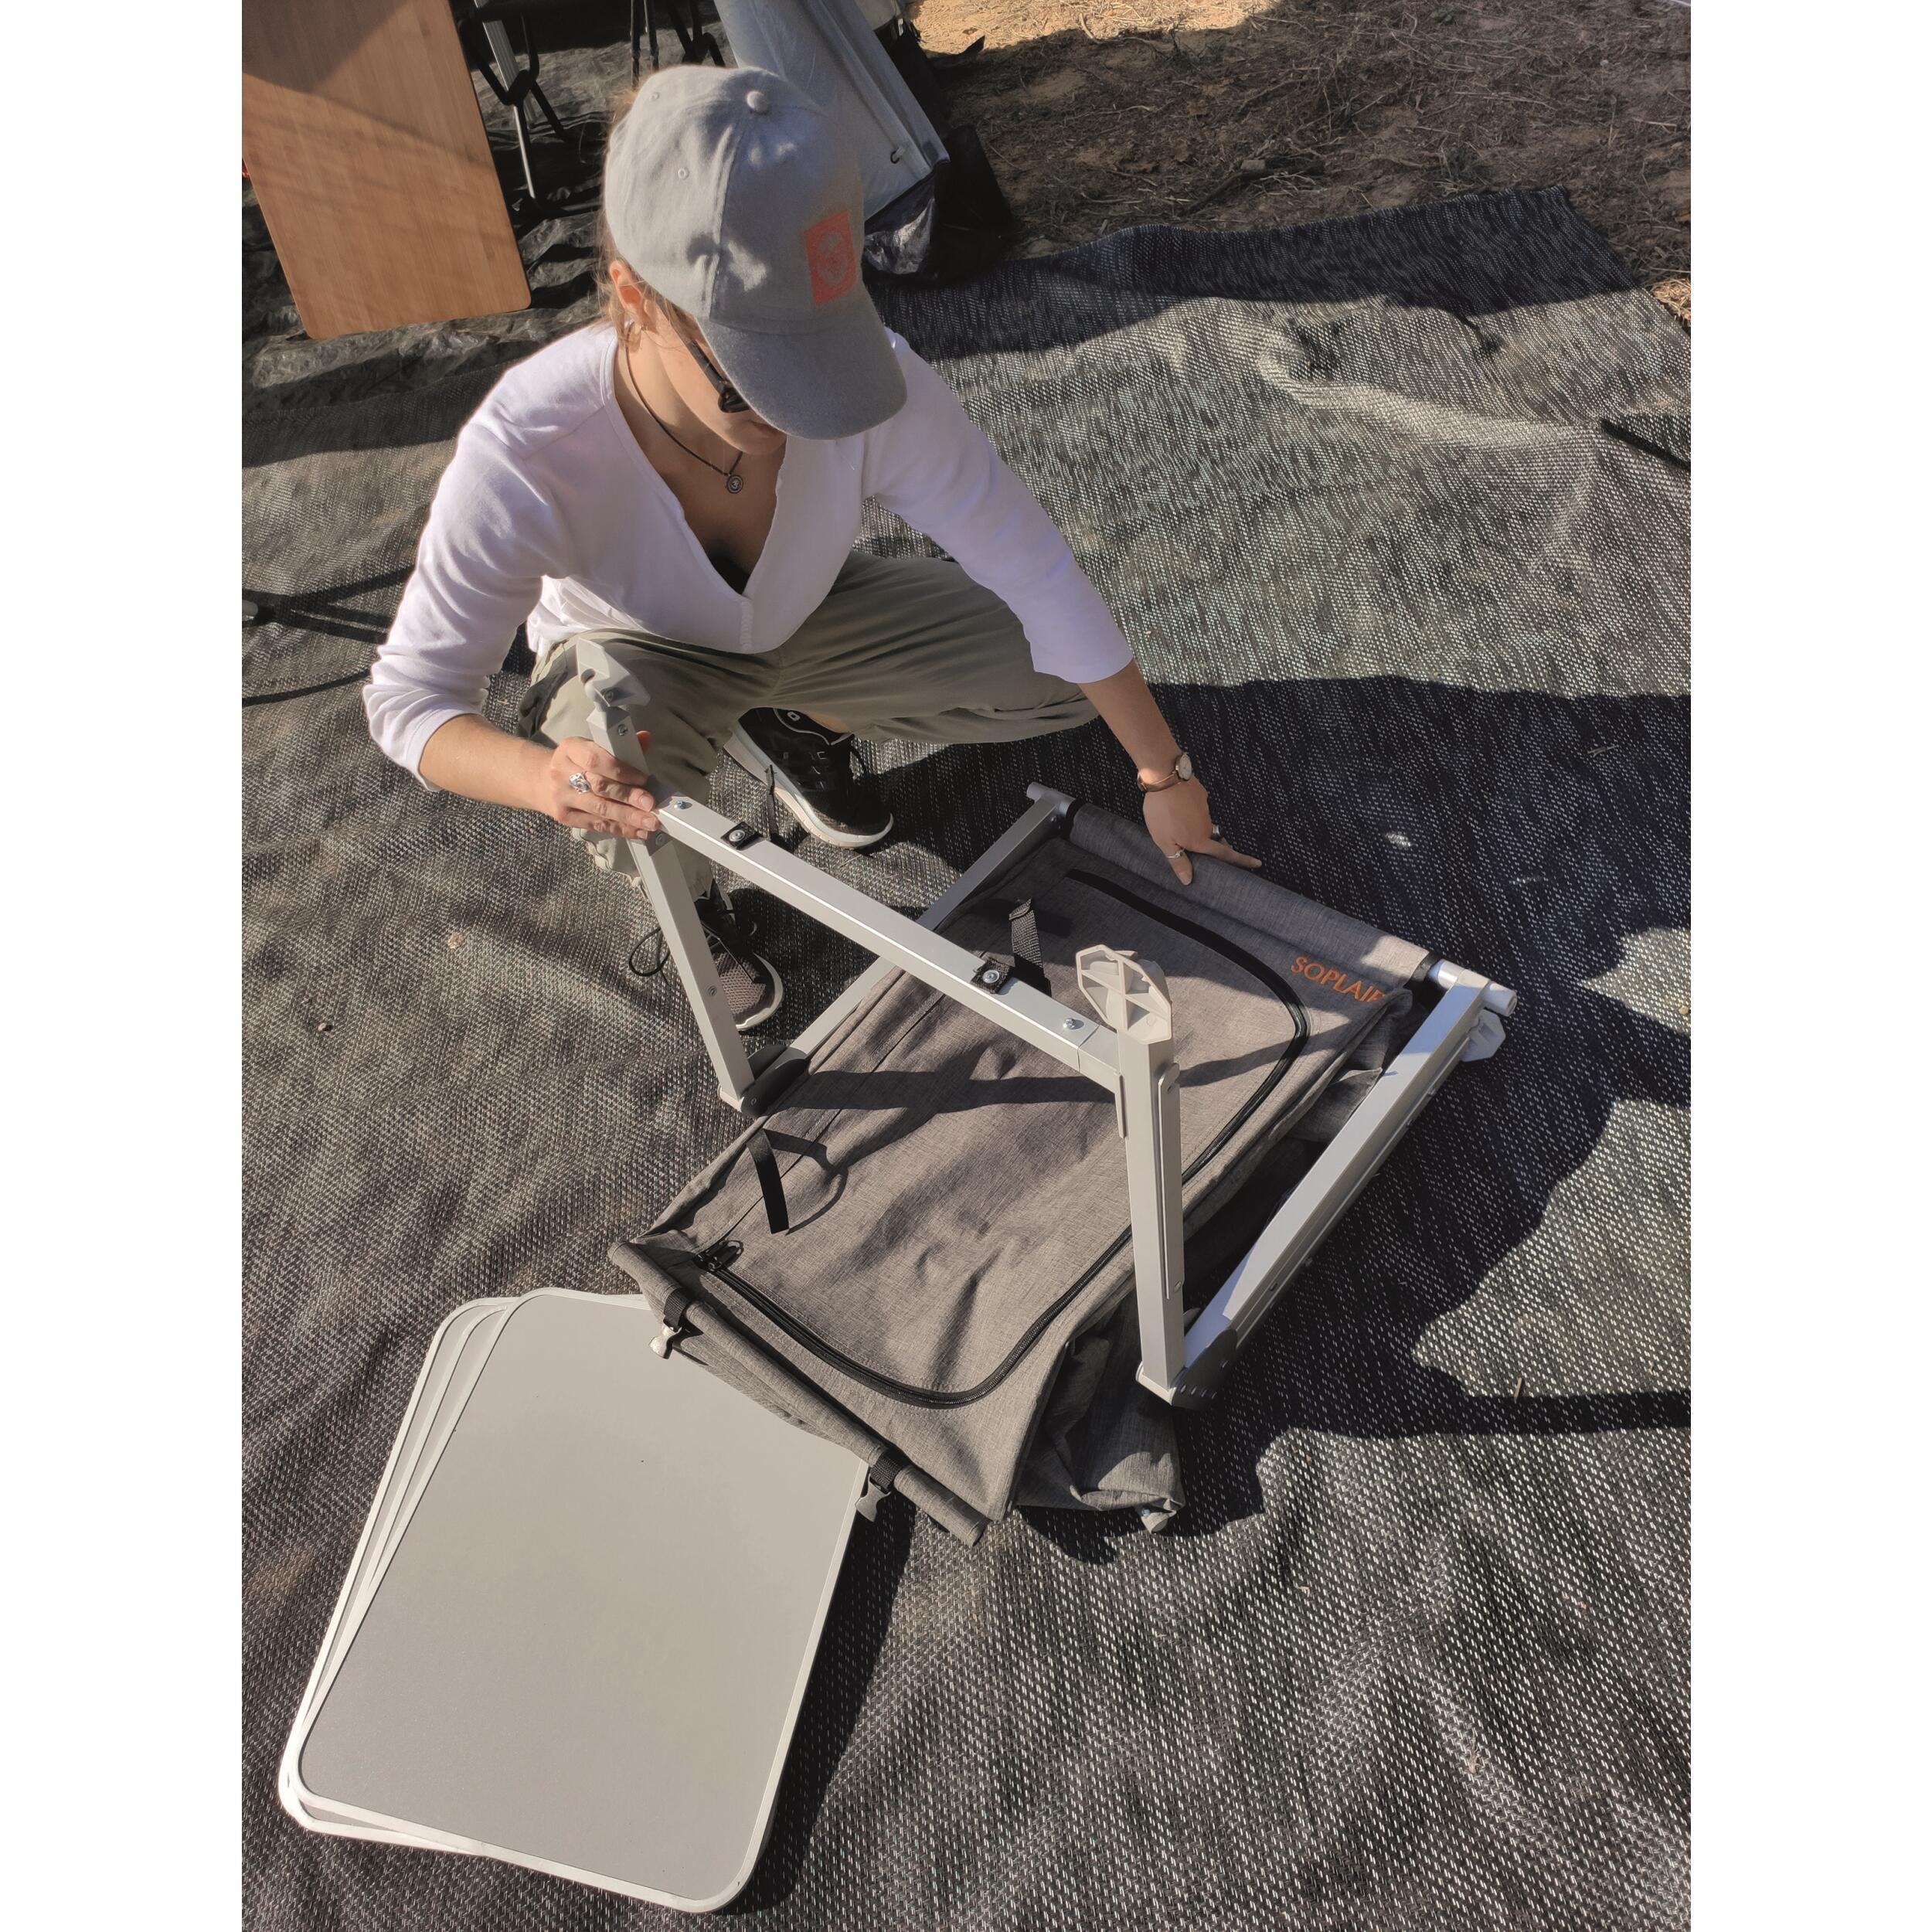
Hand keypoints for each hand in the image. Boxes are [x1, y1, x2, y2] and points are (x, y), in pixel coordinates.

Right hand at [539, 733, 659, 839]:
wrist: (540, 781)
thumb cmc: (575, 762)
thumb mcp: (591, 747)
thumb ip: (619, 746)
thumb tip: (646, 738)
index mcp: (570, 749)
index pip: (595, 760)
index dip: (621, 771)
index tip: (643, 778)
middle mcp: (562, 772)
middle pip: (599, 786)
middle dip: (628, 796)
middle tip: (651, 804)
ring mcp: (562, 797)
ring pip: (599, 809)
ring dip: (628, 817)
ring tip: (650, 822)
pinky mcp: (564, 817)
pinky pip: (596, 825)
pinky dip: (620, 829)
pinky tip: (638, 831)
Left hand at [1142, 782, 1261, 886]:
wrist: (1166, 778)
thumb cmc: (1162, 812)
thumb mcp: (1164, 842)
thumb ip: (1178, 861)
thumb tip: (1188, 880)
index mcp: (1199, 840)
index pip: (1224, 854)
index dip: (1241, 861)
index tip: (1257, 863)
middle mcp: (1207, 825)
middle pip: (1215, 840)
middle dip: (1213, 845)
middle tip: (1205, 849)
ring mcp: (1205, 809)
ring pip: (1205, 824)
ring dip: (1196, 828)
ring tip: (1176, 826)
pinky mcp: (1201, 795)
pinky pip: (1199, 808)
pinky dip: (1191, 812)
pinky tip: (1177, 809)